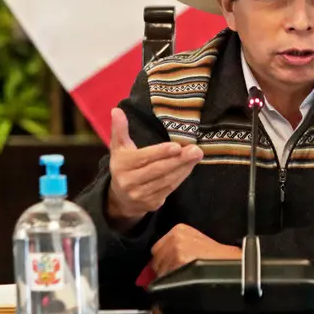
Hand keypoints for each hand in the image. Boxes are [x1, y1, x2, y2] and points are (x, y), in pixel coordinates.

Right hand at [106, 108, 202, 230]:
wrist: (120, 198)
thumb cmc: (124, 165)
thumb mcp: (119, 147)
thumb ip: (119, 129)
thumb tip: (116, 110)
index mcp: (122, 165)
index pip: (143, 158)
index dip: (160, 153)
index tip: (177, 146)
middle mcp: (129, 182)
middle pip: (158, 170)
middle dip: (178, 160)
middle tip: (196, 150)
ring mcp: (141, 195)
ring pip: (166, 180)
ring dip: (183, 168)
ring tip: (196, 156)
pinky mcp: (152, 204)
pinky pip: (170, 189)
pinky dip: (181, 177)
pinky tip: (190, 167)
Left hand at [150, 224, 242, 276]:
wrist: (234, 264)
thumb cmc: (220, 257)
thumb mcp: (197, 243)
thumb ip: (178, 248)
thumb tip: (160, 263)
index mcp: (179, 229)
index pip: (157, 249)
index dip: (163, 262)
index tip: (169, 268)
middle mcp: (176, 237)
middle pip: (156, 261)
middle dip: (164, 271)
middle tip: (178, 277)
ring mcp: (177, 250)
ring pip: (160, 272)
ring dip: (167, 279)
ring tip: (184, 281)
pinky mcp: (180, 263)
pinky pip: (166, 280)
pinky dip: (170, 286)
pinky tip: (184, 285)